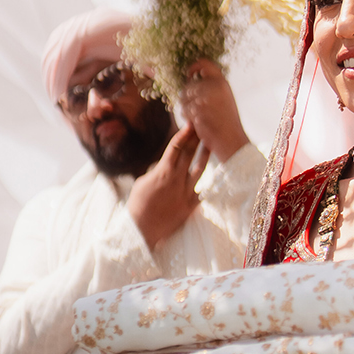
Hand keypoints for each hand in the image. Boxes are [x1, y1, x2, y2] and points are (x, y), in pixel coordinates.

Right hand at [126, 123, 209, 251]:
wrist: (141, 229)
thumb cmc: (138, 204)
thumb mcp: (143, 181)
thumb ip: (156, 171)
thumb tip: (164, 164)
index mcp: (163, 172)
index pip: (176, 147)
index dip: (184, 134)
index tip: (190, 124)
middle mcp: (177, 179)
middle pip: (189, 154)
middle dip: (196, 138)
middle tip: (203, 126)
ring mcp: (186, 192)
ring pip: (200, 168)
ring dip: (205, 154)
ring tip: (211, 142)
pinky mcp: (191, 205)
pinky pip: (203, 190)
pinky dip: (208, 182)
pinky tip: (216, 173)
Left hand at [179, 61, 248, 163]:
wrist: (232, 140)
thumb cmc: (227, 122)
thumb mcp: (225, 98)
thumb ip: (212, 87)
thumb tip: (192, 79)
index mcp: (222, 82)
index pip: (204, 63)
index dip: (193, 67)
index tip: (189, 75)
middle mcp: (214, 87)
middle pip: (188, 85)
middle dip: (187, 97)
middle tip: (194, 108)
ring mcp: (205, 98)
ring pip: (184, 97)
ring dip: (186, 107)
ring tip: (197, 116)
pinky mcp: (197, 110)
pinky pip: (183, 109)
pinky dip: (187, 117)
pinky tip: (196, 123)